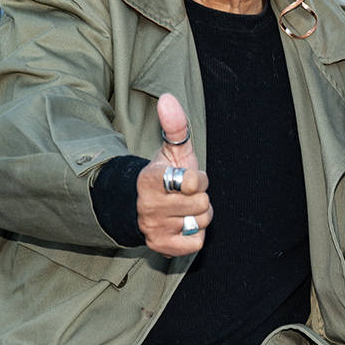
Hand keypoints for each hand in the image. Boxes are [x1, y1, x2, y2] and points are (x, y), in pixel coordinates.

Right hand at [136, 93, 212, 257]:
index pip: (194, 182)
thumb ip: (175, 125)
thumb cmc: (166, 175)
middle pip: (202, 204)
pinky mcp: (161, 246)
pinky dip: (195, 234)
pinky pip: (196, 242)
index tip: (188, 179)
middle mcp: (149, 205)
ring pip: (200, 221)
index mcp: (151, 179)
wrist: (142, 206)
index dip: (198, 179)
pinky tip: (182, 225)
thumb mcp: (173, 150)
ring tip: (184, 209)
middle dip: (200, 198)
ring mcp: (153, 227)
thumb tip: (167, 97)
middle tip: (186, 195)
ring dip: (198, 215)